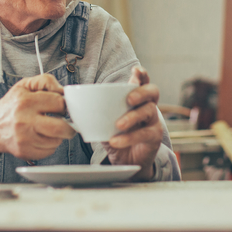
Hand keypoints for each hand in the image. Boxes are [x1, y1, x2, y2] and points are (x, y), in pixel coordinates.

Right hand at [0, 73, 75, 159]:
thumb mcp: (24, 85)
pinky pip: (48, 151)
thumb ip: (46, 81)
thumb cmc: (11, 105)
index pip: (59, 103)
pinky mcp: (24, 152)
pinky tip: (42, 137)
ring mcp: (23, 139)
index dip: (64, 105)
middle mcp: (24, 121)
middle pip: (60, 127)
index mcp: (25, 101)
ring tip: (50, 129)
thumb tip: (63, 91)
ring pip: (56, 141)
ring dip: (59, 136)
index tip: (62, 107)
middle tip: (67, 123)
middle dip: (69, 126)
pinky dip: (50, 145)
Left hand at [106, 66, 162, 180]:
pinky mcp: (154, 136)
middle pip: (153, 91)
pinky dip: (129, 137)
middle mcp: (148, 106)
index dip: (141, 74)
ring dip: (132, 116)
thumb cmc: (117, 136)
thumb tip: (76, 108)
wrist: (127, 161)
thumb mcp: (106, 124)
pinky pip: (144, 133)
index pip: (142, 81)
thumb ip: (98, 114)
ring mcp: (153, 121)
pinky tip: (116, 141)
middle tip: (129, 99)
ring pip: (149, 111)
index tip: (135, 71)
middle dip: (141, 92)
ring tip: (118, 125)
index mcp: (136, 99)